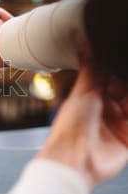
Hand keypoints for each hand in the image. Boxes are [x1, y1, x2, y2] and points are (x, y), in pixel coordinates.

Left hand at [37, 37, 127, 186]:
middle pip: (127, 89)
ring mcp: (120, 123)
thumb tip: (77, 34)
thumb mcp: (83, 89)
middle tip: (123, 87)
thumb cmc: (70, 124)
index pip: (114, 75)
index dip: (122, 67)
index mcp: (94, 94)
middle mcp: (108, 107)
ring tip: (127, 99)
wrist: (74, 159)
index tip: (126, 52)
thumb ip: (89, 64)